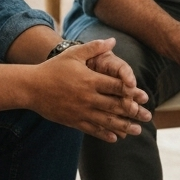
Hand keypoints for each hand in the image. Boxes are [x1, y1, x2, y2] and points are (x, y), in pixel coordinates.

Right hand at [31, 39, 151, 141]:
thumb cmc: (53, 68)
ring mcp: (81, 111)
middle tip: (148, 116)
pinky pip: (92, 129)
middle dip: (133, 112)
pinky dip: (105, 134)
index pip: (116, 87)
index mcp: (90, 80)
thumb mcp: (73, 54)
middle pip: (115, 106)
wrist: (31, 88)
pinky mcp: (73, 121)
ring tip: (137, 130)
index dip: (132, 92)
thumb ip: (94, 48)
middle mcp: (88, 97)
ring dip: (124, 126)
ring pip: (106, 121)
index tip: (145, 97)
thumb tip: (113, 41)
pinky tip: (115, 138)